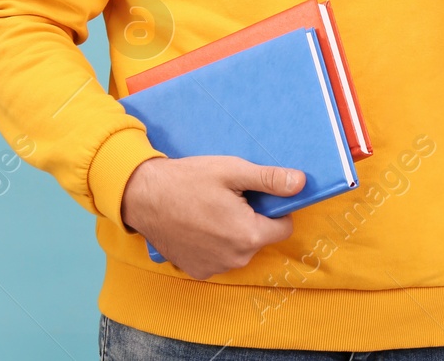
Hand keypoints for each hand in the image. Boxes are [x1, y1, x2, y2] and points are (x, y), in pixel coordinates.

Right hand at [118, 155, 305, 279]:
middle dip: (251, 219)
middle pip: (260, 238)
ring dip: (232, 233)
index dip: (274, 209)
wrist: (142, 196)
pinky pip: (219, 258)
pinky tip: (197, 225)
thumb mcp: (232, 171)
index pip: (283, 227)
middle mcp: (235, 259)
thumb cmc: (188, 180)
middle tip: (227, 198)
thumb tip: (301, 183)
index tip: (254, 196)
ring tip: (209, 210)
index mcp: (249, 235)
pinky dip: (213, 244)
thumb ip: (269, 179)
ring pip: (239, 249)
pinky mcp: (197, 271)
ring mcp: (215, 268)